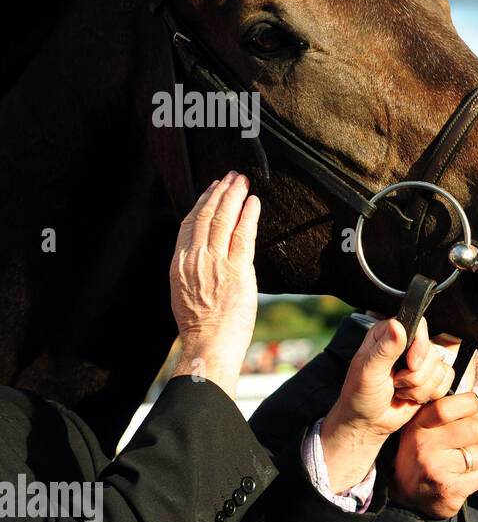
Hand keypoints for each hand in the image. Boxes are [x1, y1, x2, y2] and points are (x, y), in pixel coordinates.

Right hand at [169, 172, 259, 398]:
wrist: (209, 344)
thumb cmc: (201, 327)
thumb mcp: (186, 293)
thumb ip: (194, 271)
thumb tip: (206, 258)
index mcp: (179, 264)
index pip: (189, 224)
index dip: (202, 203)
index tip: (212, 189)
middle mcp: (194, 259)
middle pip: (206, 215)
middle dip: (219, 192)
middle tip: (231, 176)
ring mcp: (215, 262)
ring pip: (223, 219)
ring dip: (234, 196)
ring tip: (242, 182)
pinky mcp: (237, 269)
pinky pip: (243, 234)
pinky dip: (248, 215)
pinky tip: (253, 202)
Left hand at [318, 318, 455, 492]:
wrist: (368, 423)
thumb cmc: (361, 396)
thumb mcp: (368, 372)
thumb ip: (384, 349)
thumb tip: (397, 326)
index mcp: (388, 335)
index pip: (419, 326)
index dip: (420, 346)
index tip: (411, 364)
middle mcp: (407, 345)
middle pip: (432, 352)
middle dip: (416, 376)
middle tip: (396, 383)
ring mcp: (421, 362)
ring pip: (440, 369)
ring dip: (420, 388)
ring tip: (400, 391)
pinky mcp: (432, 378)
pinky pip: (446, 381)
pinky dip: (430, 394)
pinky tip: (411, 397)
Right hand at [390, 392, 477, 518]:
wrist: (408, 498)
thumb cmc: (421, 457)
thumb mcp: (424, 429)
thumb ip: (448, 415)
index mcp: (418, 427)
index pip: (446, 407)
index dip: (467, 403)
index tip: (472, 405)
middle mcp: (425, 447)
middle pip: (474, 429)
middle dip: (475, 435)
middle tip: (461, 443)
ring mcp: (438, 470)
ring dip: (476, 459)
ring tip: (457, 464)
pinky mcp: (451, 490)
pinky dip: (477, 477)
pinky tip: (460, 479)